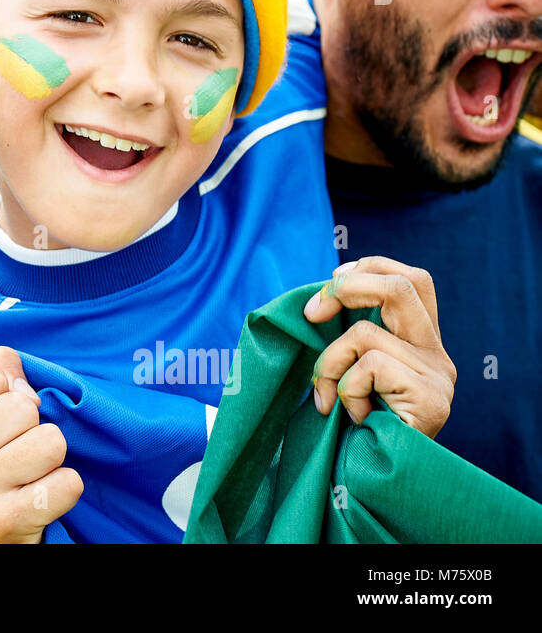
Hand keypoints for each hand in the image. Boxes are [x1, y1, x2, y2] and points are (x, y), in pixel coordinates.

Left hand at [303, 256, 455, 436]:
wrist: (376, 480)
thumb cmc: (354, 426)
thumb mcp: (351, 371)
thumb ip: (349, 338)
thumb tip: (317, 304)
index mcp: (421, 343)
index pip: (412, 280)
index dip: (369, 269)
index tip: (331, 282)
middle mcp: (437, 356)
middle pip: (401, 286)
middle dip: (346, 289)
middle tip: (311, 313)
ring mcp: (437, 377)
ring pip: (364, 333)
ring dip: (329, 363)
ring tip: (329, 398)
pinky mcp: (429, 398)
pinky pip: (366, 367)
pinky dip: (343, 388)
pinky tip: (354, 416)